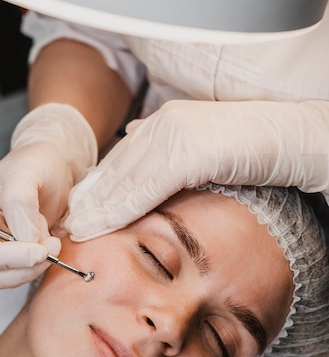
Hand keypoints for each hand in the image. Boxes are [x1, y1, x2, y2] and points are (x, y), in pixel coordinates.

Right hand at [0, 103, 97, 287]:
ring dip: (33, 269)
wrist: (55, 166)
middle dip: (23, 267)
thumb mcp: (27, 172)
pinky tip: (49, 244)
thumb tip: (25, 240)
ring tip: (52, 240)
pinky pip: (23, 275)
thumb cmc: (36, 162)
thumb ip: (21, 202)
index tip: (39, 252)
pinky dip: (39, 267)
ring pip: (6, 280)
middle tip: (51, 248)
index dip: (5, 259)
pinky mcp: (15, 258)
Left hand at [64, 99, 328, 239]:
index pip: (122, 161)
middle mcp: (163, 125)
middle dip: (89, 199)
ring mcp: (174, 135)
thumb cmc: (252, 147)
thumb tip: (138, 153)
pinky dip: (121, 206)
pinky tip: (102, 223)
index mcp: (165, 125)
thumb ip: (170, 157)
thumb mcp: (203, 152)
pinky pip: (146, 183)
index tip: (79, 211)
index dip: (98, 188)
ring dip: (97, 207)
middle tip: (67, 226)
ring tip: (75, 231)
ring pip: (124, 177)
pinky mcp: (188, 150)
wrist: (288, 136)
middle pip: (116, 169)